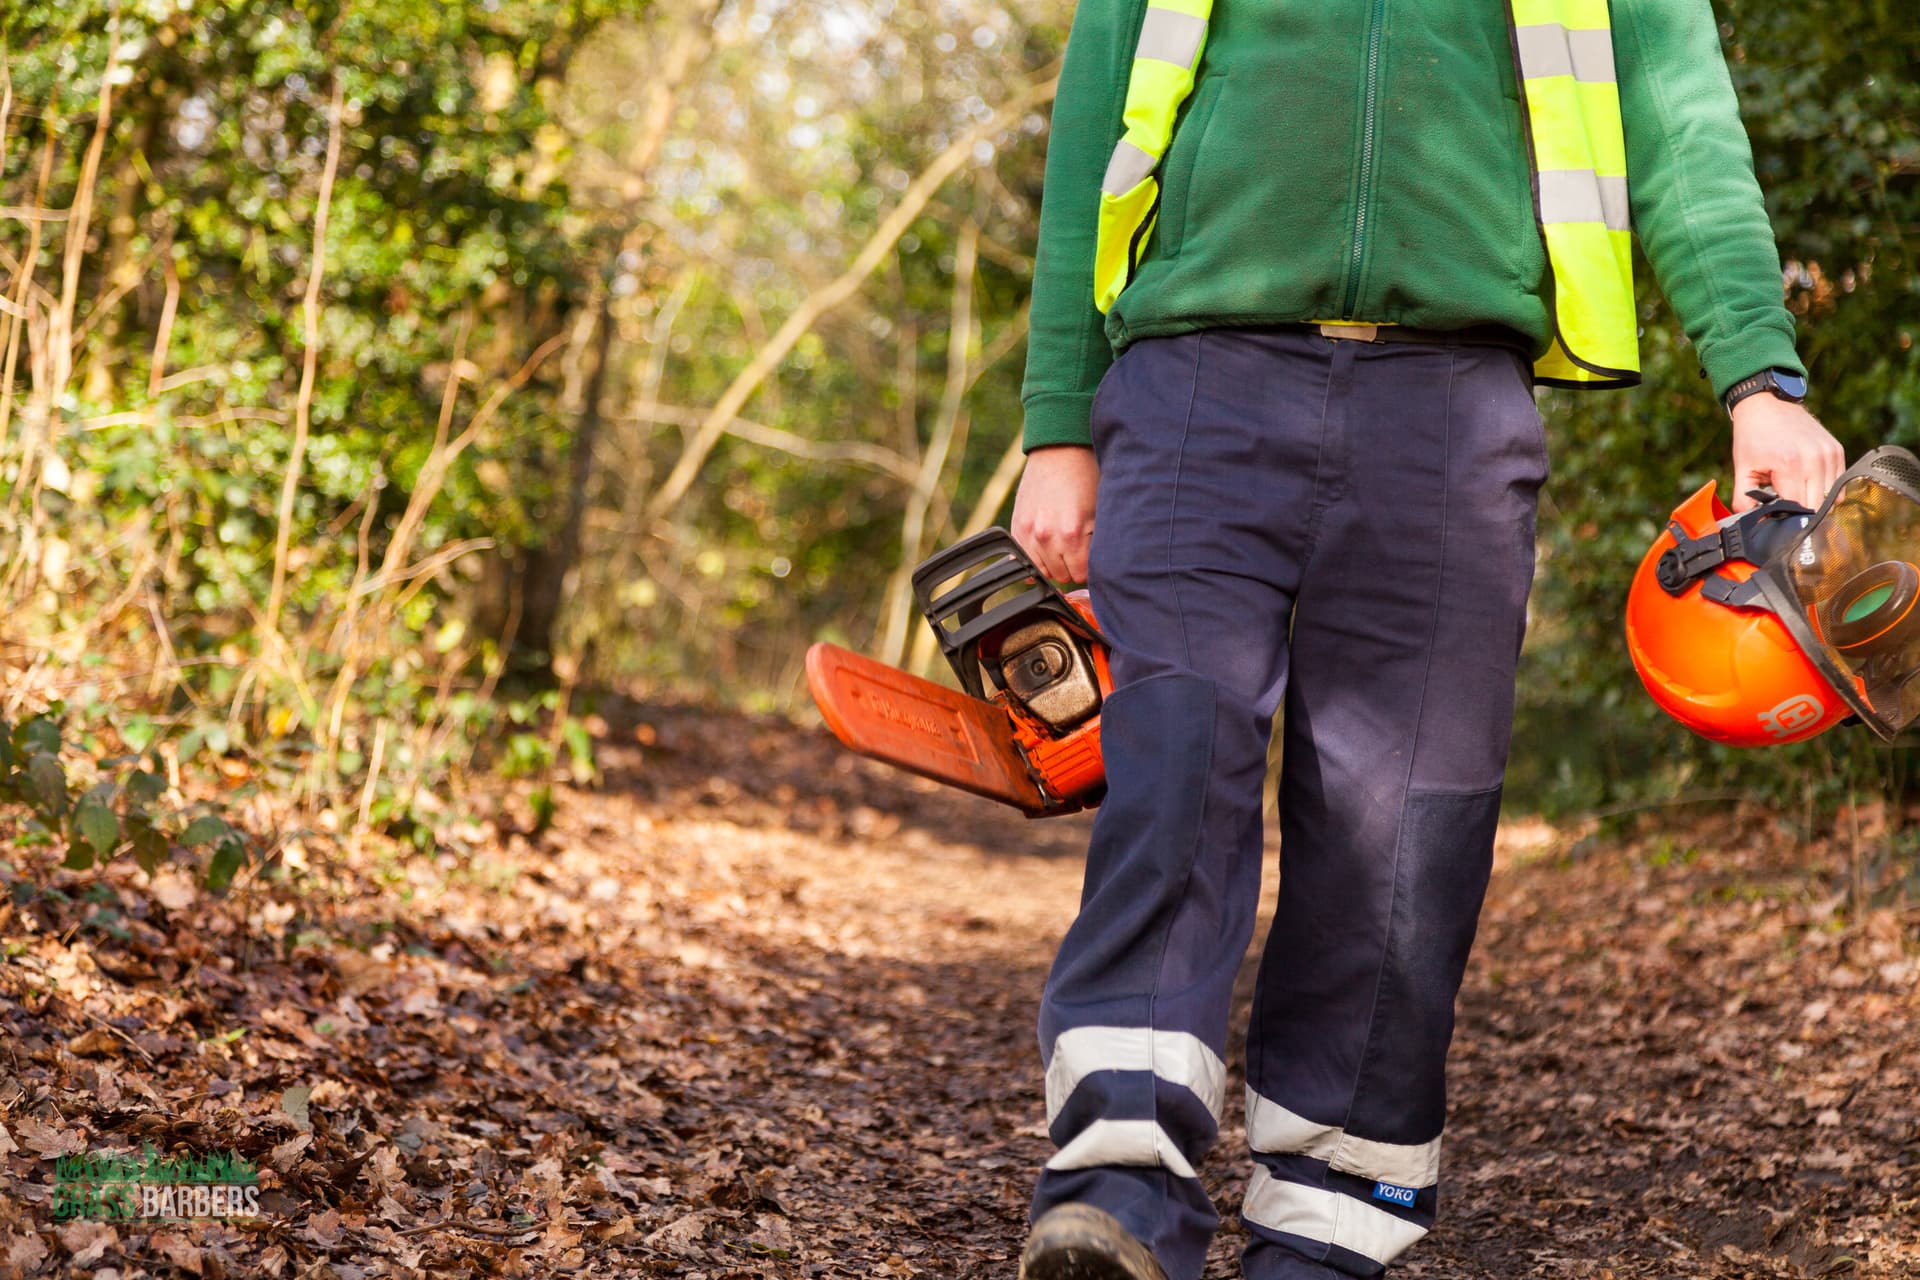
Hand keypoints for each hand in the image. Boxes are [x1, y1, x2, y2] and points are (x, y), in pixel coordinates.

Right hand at [1010, 445, 1098, 583]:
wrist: (1060, 452)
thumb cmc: (1086, 479)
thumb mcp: (1099, 513)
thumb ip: (1096, 546)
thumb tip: (1098, 570)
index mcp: (1072, 536)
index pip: (1081, 575)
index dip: (1089, 568)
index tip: (1091, 558)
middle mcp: (1046, 538)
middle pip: (1061, 576)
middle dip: (1071, 565)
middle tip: (1078, 547)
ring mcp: (1028, 533)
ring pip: (1041, 571)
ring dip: (1052, 563)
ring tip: (1062, 544)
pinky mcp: (1016, 527)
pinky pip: (1022, 558)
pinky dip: (1035, 555)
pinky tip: (1046, 543)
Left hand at [1729, 395, 1844, 511]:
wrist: (1766, 405)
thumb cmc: (1753, 436)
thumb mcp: (1742, 469)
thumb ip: (1744, 500)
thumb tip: (1754, 523)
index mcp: (1790, 465)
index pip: (1799, 509)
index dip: (1787, 518)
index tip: (1778, 516)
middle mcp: (1815, 459)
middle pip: (1818, 506)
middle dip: (1802, 513)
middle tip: (1786, 505)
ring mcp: (1830, 454)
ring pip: (1833, 498)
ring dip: (1816, 502)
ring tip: (1796, 491)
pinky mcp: (1837, 450)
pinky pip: (1839, 483)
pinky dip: (1826, 489)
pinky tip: (1808, 482)